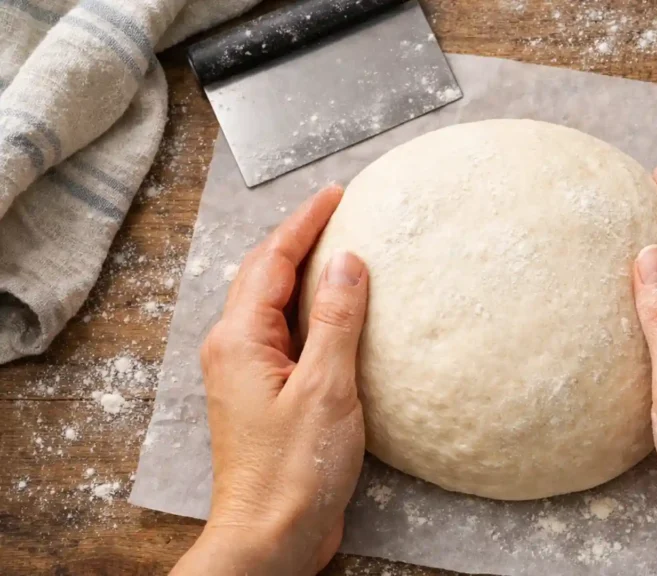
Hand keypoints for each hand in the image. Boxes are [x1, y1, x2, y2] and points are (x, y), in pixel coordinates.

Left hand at [171, 187, 367, 575]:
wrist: (271, 536)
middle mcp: (236, 349)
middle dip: (299, 238)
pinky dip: (312, 312)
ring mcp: (249, 373)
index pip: (272, 259)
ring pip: (275, 305)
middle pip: (265, 275)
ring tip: (341, 248)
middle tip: (339, 210)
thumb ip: (337, 320)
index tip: (336, 193)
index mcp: (241, 339)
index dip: (305, 222)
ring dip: (304, 273)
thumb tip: (348, 260)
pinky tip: (340, 313)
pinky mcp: (267, 396)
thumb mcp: (326, 388)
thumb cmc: (294, 470)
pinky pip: (288, 335)